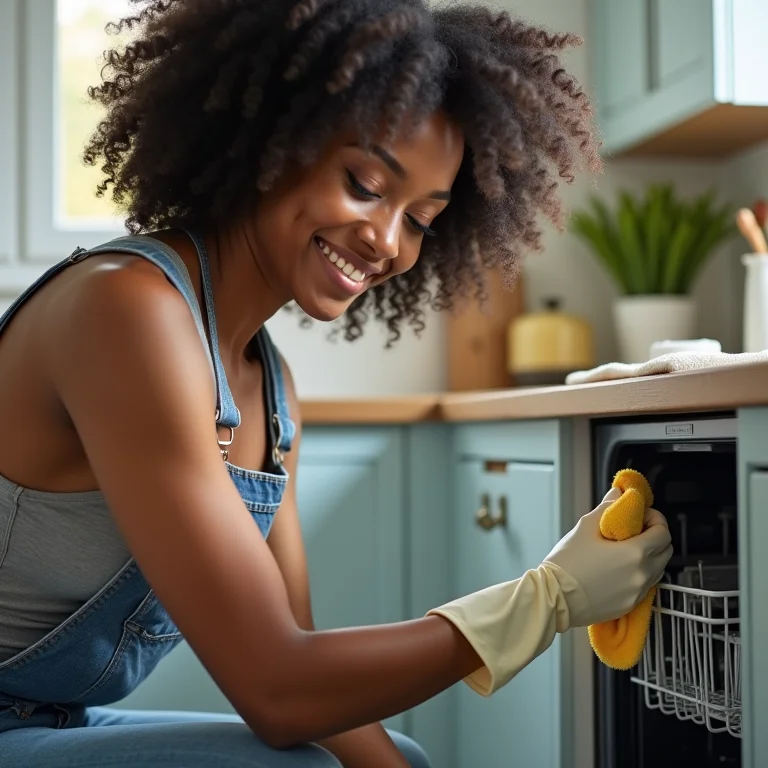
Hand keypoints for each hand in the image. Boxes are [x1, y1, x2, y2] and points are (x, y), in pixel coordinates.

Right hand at [543, 487, 672, 626]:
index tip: (641, 515)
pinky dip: (640, 574)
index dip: (655, 519)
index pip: (663, 532)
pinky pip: (645, 586)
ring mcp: (638, 593)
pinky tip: (619, 569)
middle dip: (656, 536)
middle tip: (636, 530)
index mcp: (635, 552)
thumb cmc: (568, 563)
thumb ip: (608, 508)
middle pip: (666, 551)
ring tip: (627, 550)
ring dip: (650, 556)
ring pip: (658, 569)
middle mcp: (642, 574)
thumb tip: (619, 494)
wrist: (554, 597)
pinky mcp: (629, 605)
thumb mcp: (586, 527)